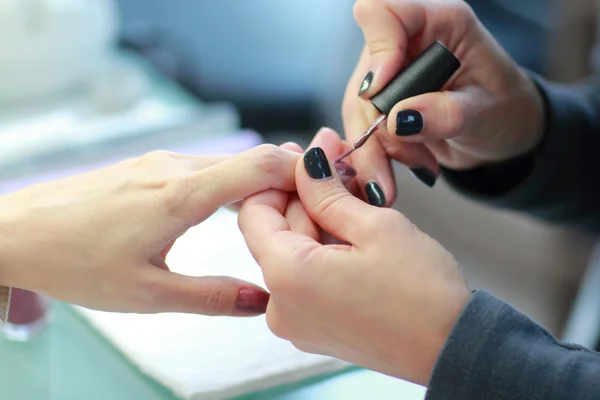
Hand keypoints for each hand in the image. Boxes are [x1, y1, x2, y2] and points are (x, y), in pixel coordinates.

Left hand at [0, 145, 303, 315]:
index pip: (261, 164)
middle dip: (285, 180)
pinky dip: (230, 181)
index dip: (298, 174)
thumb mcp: (147, 294)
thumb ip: (212, 297)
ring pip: (229, 161)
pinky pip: (205, 165)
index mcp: (182, 196)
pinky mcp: (149, 166)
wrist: (17, 233)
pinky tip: (230, 206)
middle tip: (306, 213)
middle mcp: (176, 168)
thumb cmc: (75, 261)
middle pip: (252, 158)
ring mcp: (161, 162)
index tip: (320, 196)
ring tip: (273, 215)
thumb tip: (262, 299)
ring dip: (257, 181)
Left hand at [238, 142, 469, 385]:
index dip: (278, 179)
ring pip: (291, 253)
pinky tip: (351, 231)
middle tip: (339, 163)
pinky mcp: (313, 329)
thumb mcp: (375, 226)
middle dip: (304, 196)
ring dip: (316, 220)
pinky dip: (322, 250)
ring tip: (353, 195)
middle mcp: (280, 305)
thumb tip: (307, 159)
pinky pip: (304, 278)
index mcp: (288, 276)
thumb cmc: (422, 291)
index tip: (308, 159)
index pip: (254, 212)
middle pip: (274, 232)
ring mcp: (296, 322)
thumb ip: (327, 191)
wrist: (452, 347)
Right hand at [343, 0, 543, 201]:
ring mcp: (388, 72)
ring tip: (420, 163)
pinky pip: (361, 128)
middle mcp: (406, 42)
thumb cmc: (504, 108)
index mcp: (439, 22)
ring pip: (356, 109)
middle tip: (410, 156)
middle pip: (364, 76)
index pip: (383, 12)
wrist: (501, 131)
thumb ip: (446, 114)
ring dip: (378, 148)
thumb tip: (397, 120)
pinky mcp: (380, 101)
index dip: (377, 51)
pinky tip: (412, 161)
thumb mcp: (485, 113)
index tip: (380, 92)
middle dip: (378, 126)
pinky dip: (378, 154)